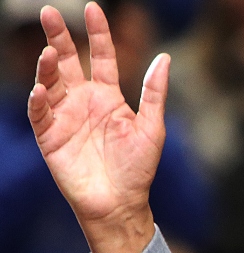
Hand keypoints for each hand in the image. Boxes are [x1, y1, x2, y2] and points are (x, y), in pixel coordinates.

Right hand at [28, 2, 168, 252]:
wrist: (120, 203)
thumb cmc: (138, 168)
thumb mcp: (152, 127)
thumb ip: (154, 93)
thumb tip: (165, 58)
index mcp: (109, 97)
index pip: (102, 57)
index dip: (98, 34)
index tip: (93, 10)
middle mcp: (84, 101)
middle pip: (69, 62)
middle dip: (59, 37)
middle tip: (50, 12)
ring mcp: (65, 117)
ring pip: (51, 82)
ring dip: (48, 67)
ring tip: (51, 53)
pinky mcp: (50, 137)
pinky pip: (40, 114)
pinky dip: (39, 101)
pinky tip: (42, 90)